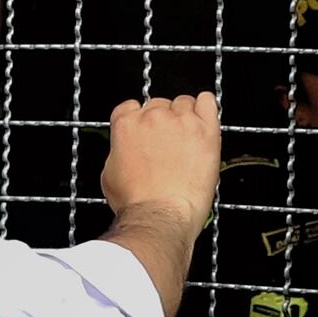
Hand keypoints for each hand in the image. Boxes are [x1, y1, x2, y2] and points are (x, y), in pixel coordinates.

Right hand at [98, 92, 223, 230]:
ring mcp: (181, 121)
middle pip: (159, 104)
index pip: (131, 107)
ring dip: (185, 116)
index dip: (138, 119)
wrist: (161, 215)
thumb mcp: (109, 175)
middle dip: (163, 121)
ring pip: (184, 103)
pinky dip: (206, 106)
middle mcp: (152, 117)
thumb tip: (125, 150)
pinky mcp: (205, 129)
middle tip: (168, 144)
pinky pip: (208, 101)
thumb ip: (118, 152)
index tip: (145, 130)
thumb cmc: (137, 202)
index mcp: (126, 125)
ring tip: (187, 139)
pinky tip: (204, 117)